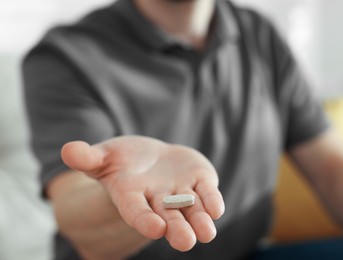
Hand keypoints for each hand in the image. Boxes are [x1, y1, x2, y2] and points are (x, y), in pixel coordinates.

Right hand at [61, 136, 224, 251]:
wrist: (150, 160)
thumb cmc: (122, 161)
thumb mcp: (103, 156)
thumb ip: (88, 158)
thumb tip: (68, 150)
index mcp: (132, 196)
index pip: (136, 211)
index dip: (144, 219)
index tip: (155, 228)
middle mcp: (158, 200)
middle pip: (168, 217)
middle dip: (176, 229)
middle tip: (185, 241)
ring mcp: (181, 192)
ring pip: (191, 210)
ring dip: (200, 221)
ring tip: (207, 233)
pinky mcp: (199, 181)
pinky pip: (207, 193)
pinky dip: (211, 201)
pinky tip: (217, 209)